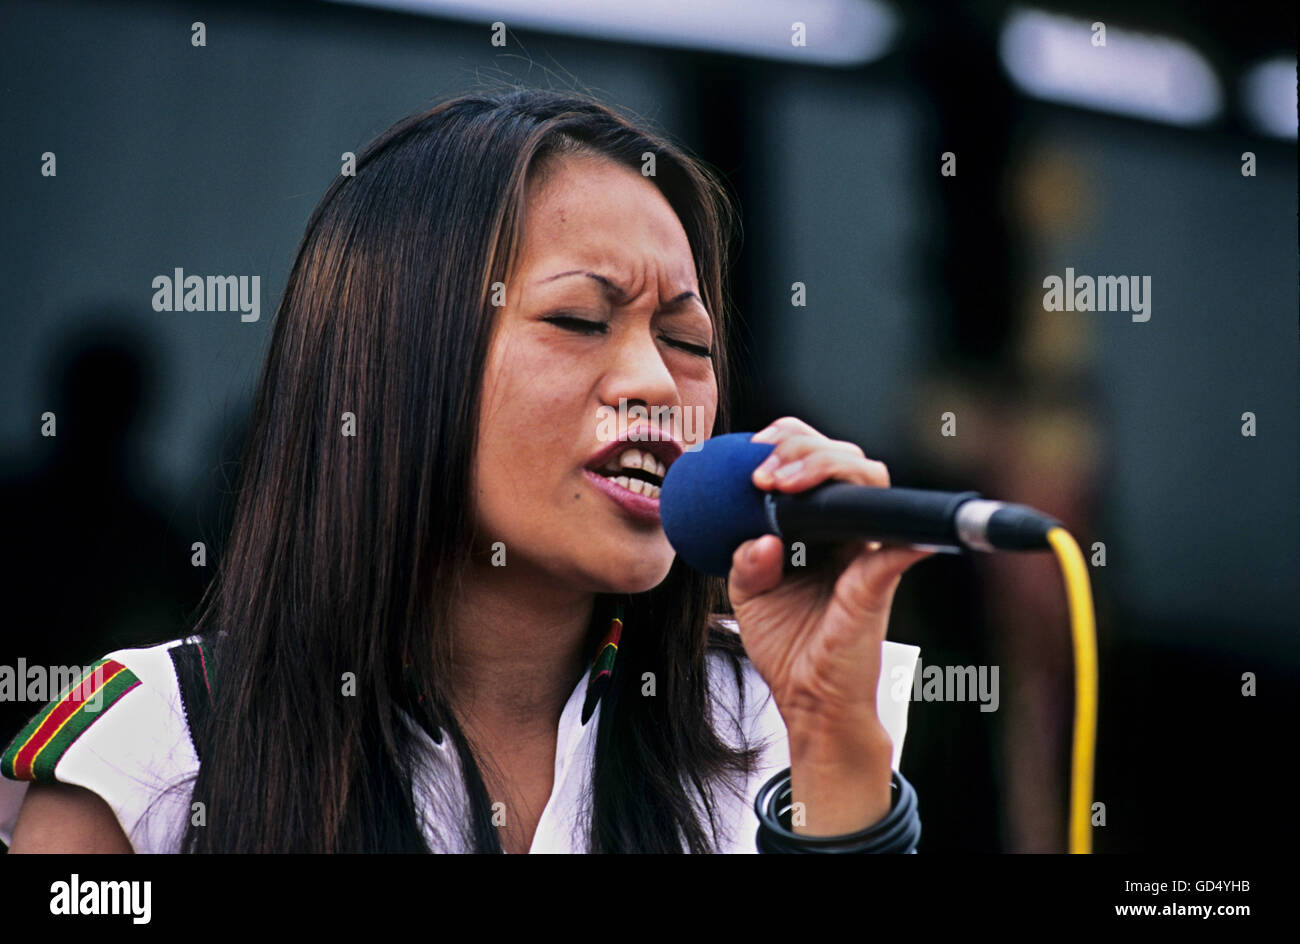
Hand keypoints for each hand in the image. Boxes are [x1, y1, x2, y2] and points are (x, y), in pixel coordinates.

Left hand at [727, 417, 933, 833]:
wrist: (808, 702)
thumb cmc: (788, 646)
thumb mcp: (748, 593)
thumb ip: (744, 558)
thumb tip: (761, 537)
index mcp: (821, 526)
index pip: (817, 460)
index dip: (790, 439)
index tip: (753, 450)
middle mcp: (849, 531)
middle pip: (847, 457)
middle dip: (801, 446)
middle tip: (761, 471)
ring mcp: (868, 552)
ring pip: (871, 482)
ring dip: (825, 468)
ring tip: (779, 484)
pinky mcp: (877, 582)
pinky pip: (898, 546)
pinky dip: (898, 530)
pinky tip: (866, 519)